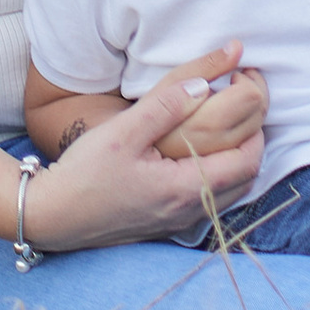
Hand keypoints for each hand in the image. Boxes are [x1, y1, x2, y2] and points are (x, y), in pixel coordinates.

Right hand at [23, 45, 263, 249]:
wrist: (53, 216)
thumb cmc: (84, 174)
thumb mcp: (123, 131)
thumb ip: (165, 106)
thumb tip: (203, 85)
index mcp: (184, 189)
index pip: (246, 162)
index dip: (256, 130)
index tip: (248, 102)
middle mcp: (188, 211)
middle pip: (245, 180)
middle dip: (252, 144)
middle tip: (245, 112)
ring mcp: (177, 222)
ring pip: (229, 193)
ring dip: (237, 161)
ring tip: (228, 129)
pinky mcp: (165, 223)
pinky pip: (209, 200)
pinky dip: (218, 176)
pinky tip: (200, 154)